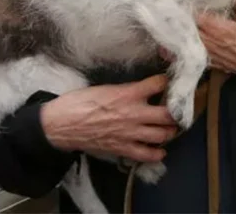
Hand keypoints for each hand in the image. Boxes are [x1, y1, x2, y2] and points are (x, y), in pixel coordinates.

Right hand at [41, 75, 177, 163]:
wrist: (59, 124)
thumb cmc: (79, 102)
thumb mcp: (106, 88)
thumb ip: (128, 89)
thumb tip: (141, 89)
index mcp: (129, 94)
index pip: (159, 84)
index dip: (167, 82)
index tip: (169, 83)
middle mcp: (134, 113)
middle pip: (168, 114)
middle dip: (176, 112)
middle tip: (176, 110)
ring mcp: (130, 133)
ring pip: (162, 135)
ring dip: (169, 132)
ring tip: (169, 128)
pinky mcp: (122, 148)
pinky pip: (146, 154)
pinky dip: (156, 154)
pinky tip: (160, 151)